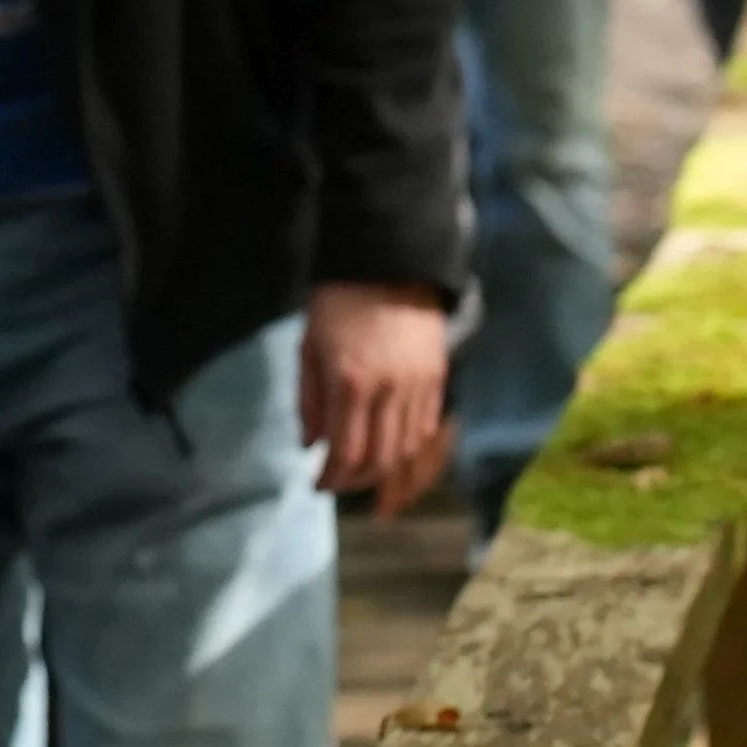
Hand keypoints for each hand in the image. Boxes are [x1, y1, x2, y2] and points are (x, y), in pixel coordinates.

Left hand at [300, 283, 451, 511]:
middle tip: (339, 483)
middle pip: (379, 459)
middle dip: (356, 481)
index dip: (332, 478)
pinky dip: (409, 446)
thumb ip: (309, 402)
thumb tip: (311, 446)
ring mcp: (419, 385)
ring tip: (364, 472)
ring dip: (384, 469)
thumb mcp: (308, 348)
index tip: (318, 485)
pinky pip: (427, 426)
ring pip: (406, 448)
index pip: (345, 452)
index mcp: (351, 383)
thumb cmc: (337, 303)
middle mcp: (390, 391)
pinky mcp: (438, 376)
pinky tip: (392, 448)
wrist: (387, 261)